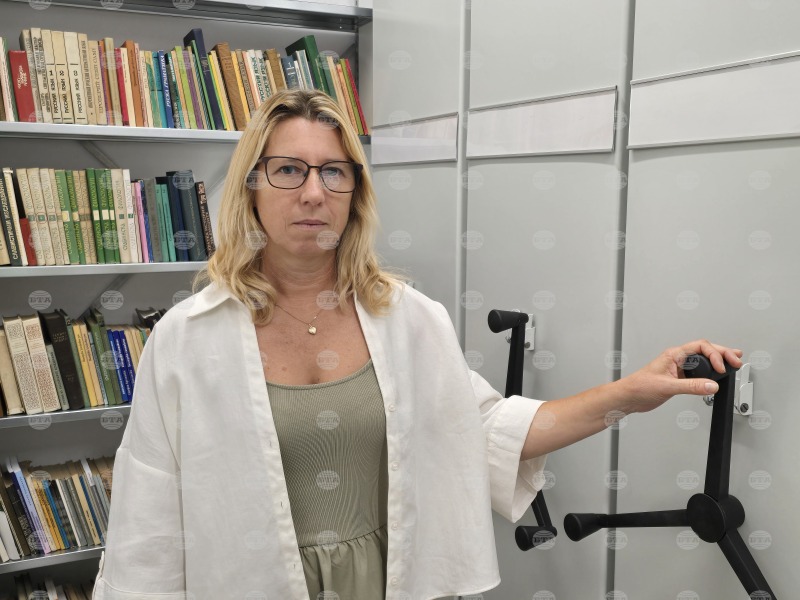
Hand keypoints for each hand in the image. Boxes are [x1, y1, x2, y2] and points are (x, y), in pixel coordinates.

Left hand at [618, 339, 743, 414]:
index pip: (700, 347)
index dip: (715, 355)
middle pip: (705, 350)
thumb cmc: (639, 387)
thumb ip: (691, 386)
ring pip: (703, 360)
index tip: (722, 368)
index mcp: (674, 355)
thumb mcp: (667, 387)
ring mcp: (679, 368)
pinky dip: (711, 372)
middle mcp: (677, 359)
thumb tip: (711, 385)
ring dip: (718, 360)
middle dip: (722, 353)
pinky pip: (699, 372)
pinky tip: (717, 375)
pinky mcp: (679, 378)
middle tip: (737, 359)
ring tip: (733, 362)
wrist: (628, 398)